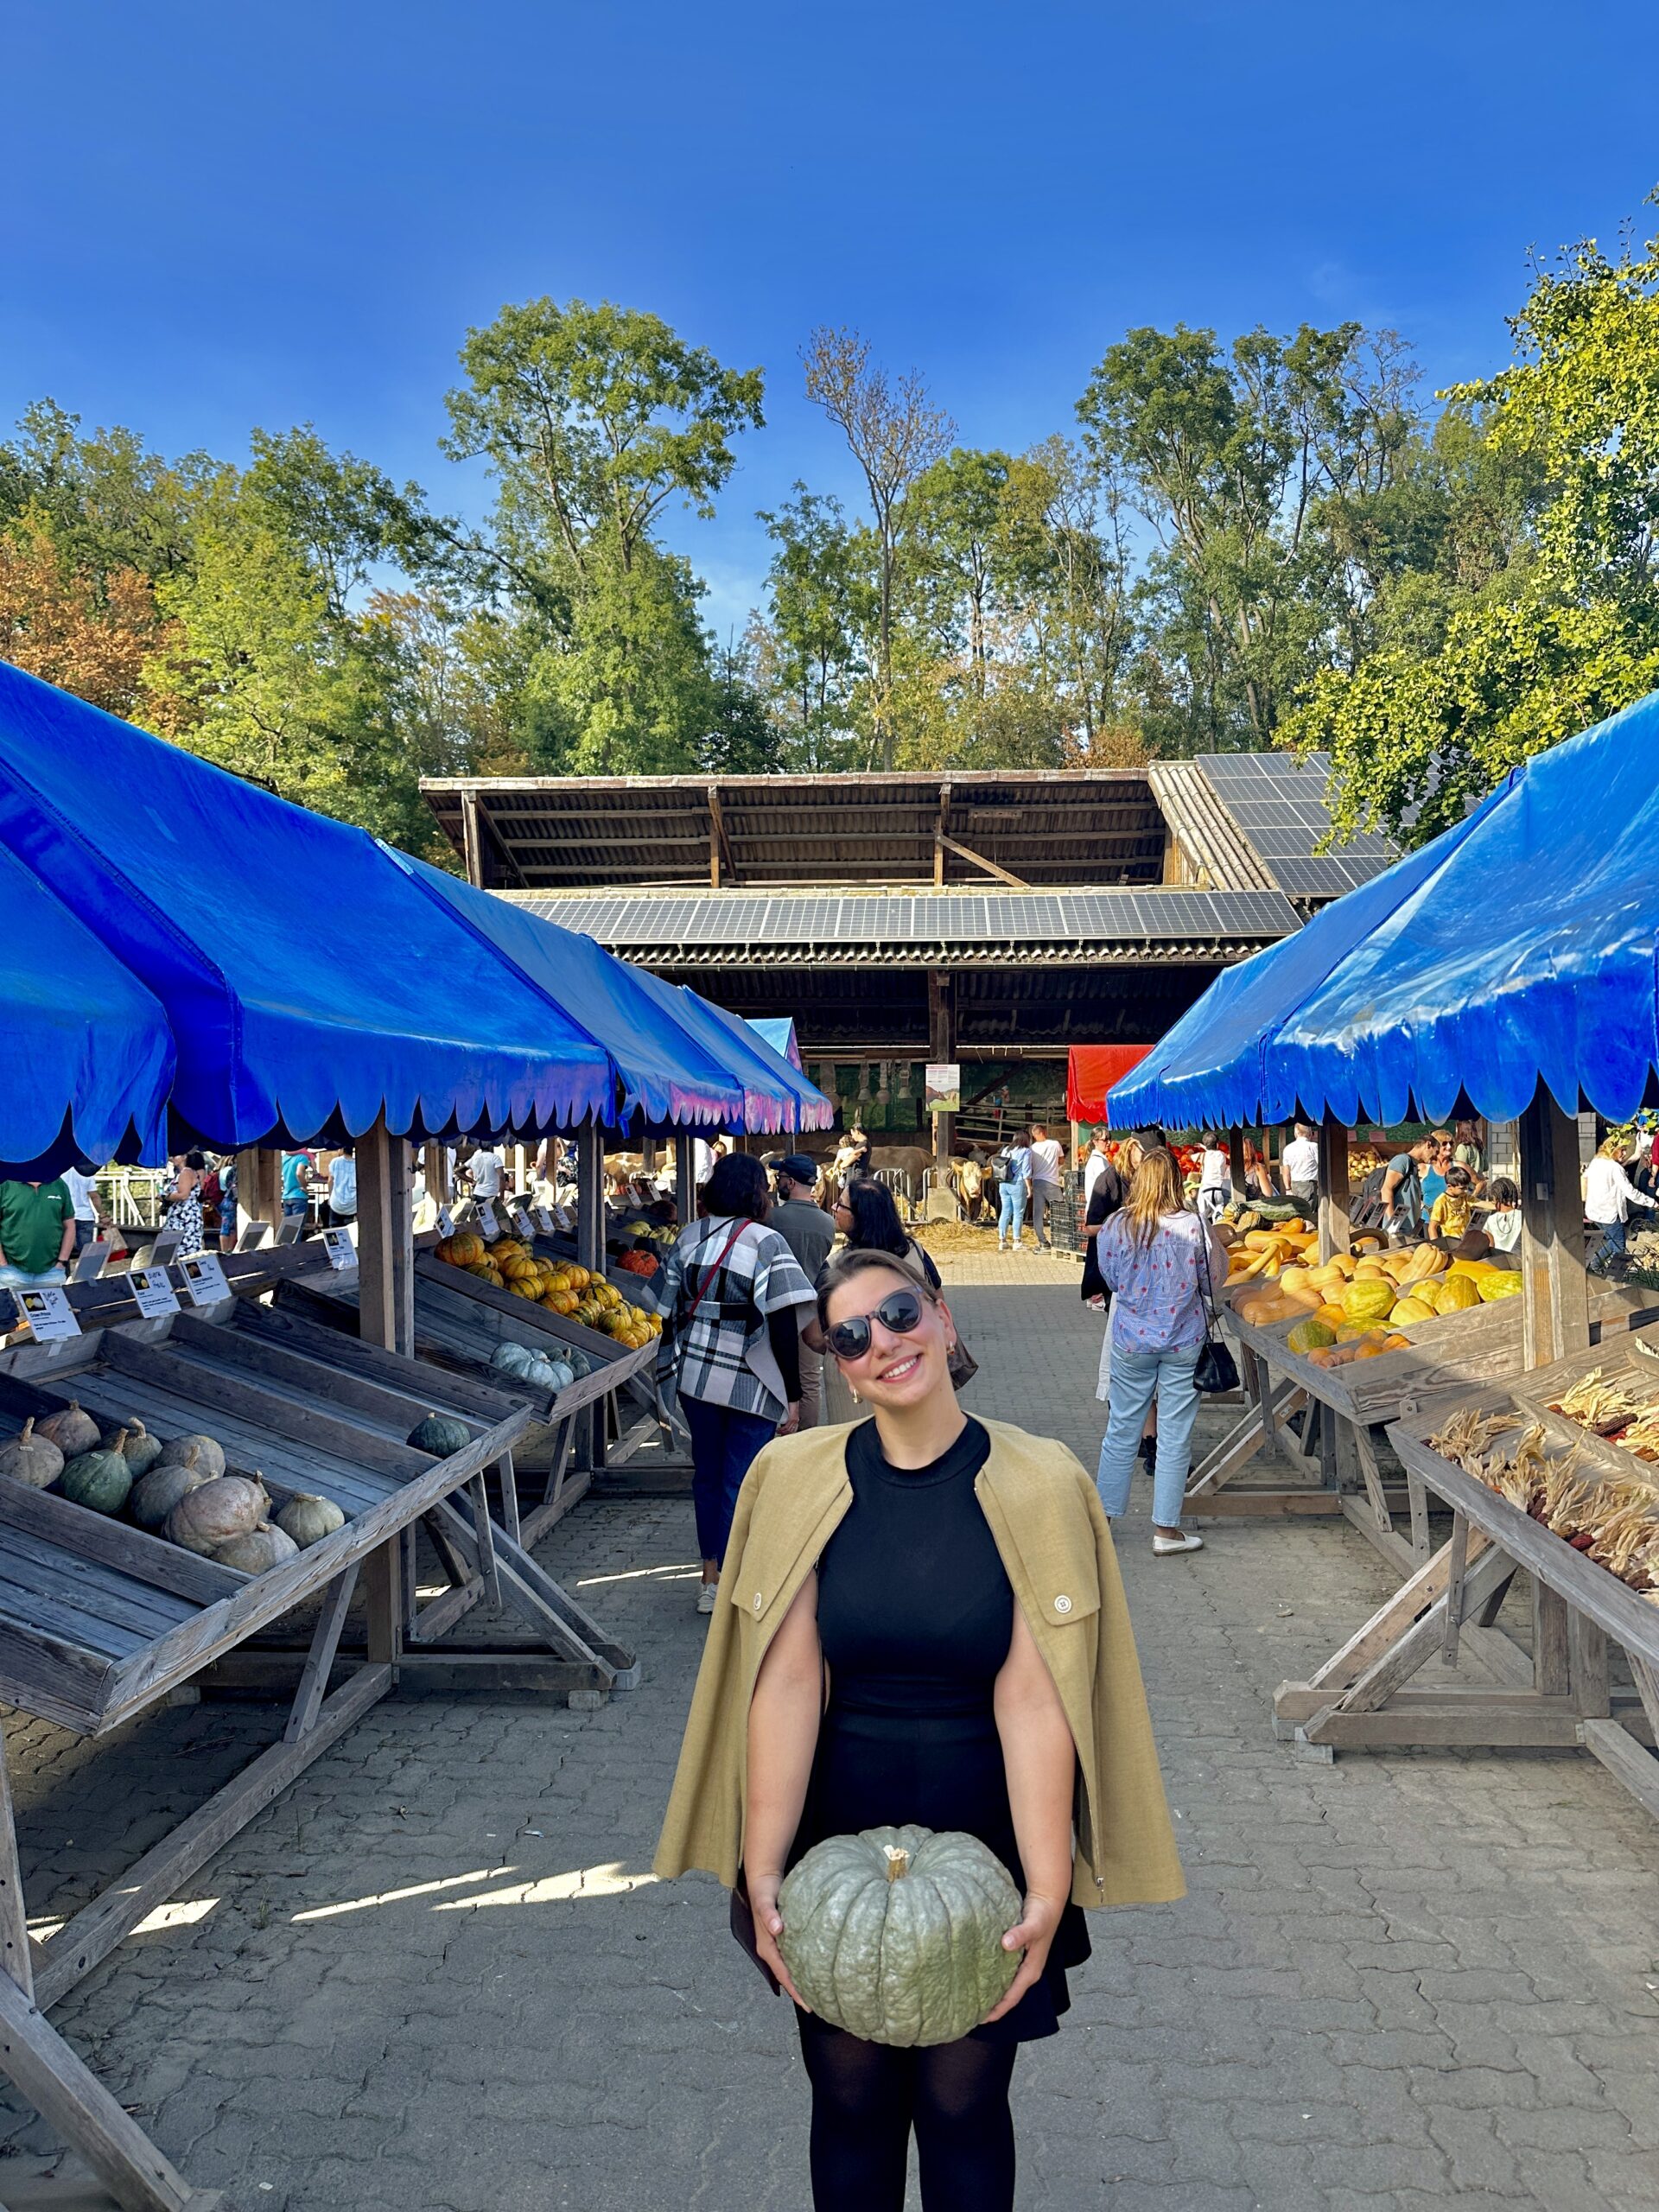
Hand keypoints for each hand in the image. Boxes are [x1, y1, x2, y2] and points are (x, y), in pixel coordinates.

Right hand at [748, 1871, 808, 2006]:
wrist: (763, 1879)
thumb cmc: (764, 1890)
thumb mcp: (765, 1900)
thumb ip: (769, 1914)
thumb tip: (777, 1929)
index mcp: (766, 1947)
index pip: (783, 1974)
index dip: (795, 1990)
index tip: (809, 2005)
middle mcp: (770, 1949)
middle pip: (787, 1976)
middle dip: (801, 1992)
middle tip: (820, 2006)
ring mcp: (777, 1945)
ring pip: (790, 1968)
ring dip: (802, 1981)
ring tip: (820, 1994)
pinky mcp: (783, 1938)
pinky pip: (793, 1958)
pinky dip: (803, 1967)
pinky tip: (816, 1970)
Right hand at [777, 1402, 800, 1435]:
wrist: (793, 1400)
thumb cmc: (791, 1405)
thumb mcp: (790, 1412)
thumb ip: (788, 1417)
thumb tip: (783, 1421)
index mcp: (796, 1420)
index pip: (793, 1430)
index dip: (788, 1433)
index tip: (783, 1434)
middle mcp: (796, 1421)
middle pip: (791, 1431)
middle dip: (784, 1433)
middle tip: (779, 1434)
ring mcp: (794, 1420)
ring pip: (788, 1430)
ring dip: (782, 1432)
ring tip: (777, 1431)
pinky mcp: (791, 1419)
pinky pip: (786, 1426)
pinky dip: (782, 1429)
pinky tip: (778, 1429)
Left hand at [982, 1891, 1064, 2023]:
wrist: (1047, 1901)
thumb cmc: (1042, 1914)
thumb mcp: (1033, 1924)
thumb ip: (1021, 1934)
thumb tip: (1006, 1944)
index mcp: (1032, 1971)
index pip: (1012, 1997)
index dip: (998, 2009)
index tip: (981, 2019)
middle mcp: (1027, 1971)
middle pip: (1008, 1996)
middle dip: (992, 2007)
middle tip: (970, 2014)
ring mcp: (1022, 1965)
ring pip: (1005, 1986)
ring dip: (991, 1994)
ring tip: (972, 2000)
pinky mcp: (1016, 1955)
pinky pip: (1003, 1973)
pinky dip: (992, 1979)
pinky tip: (979, 1977)